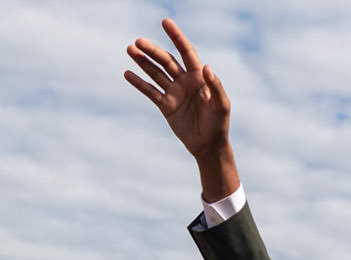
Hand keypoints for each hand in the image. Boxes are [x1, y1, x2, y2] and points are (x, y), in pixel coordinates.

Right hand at [125, 19, 240, 201]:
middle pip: (166, 61)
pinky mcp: (166, 105)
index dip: (176, 37)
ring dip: (143, 61)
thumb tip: (206, 67)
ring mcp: (174, 92)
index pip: (186, 52)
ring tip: (130, 49)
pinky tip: (128, 73)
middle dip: (152, 50)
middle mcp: (185, 81)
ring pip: (155, 72)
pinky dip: (139, 83)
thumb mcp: (222, 105)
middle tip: (138, 41)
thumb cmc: (219, 125)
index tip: (165, 22)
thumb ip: (216, 86)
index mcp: (199, 77)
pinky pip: (150, 91)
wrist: (208, 146)